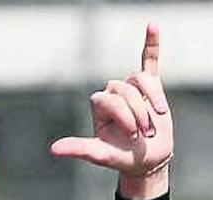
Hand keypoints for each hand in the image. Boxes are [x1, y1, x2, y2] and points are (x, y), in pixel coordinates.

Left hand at [50, 23, 172, 199]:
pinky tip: (152, 26)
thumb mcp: (100, 154)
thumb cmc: (121, 158)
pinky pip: (150, 61)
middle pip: (125, 88)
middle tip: (143, 133)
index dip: (124, 115)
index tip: (132, 136)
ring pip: (140, 79)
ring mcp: (132, 90)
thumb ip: (79, 149)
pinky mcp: (151, 87)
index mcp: (99, 106)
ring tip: (159, 115)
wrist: (147, 160)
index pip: (109, 98)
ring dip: (152, 96)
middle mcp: (113, 94)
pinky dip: (152, 44)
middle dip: (138, 112)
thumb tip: (53, 149)